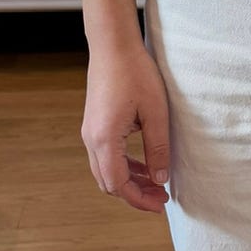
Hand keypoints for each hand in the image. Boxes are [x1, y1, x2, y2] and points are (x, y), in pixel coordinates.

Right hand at [82, 41, 171, 212]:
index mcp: (105, 139)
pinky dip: (123, 167)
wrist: (113, 46)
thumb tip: (161, 180)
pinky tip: (144, 166)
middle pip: (108, 183)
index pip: (118, 184)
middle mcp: (91, 139)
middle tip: (161, 198)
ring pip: (105, 171)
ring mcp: (90, 132)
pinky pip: (105, 156)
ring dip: (129, 182)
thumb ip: (158, 149)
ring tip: (156, 185)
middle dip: (134, 195)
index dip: (139, 200)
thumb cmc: (136, 74)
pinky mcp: (94, 125)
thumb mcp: (155, 114)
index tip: (161, 204)